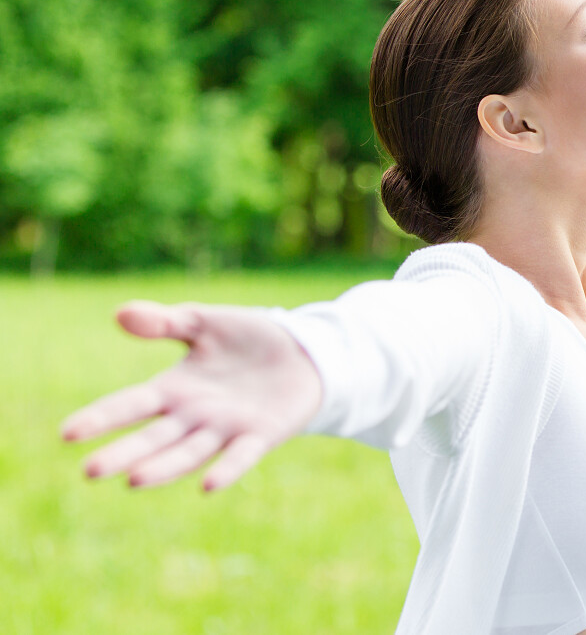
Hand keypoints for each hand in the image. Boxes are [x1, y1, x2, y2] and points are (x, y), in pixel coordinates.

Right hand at [61, 301, 321, 491]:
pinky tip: (208, 486)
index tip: (67, 433)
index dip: (102, 418)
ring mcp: (227, 428)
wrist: (305, 349)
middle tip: (91, 471)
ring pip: (191, 452)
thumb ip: (166, 322)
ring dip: (165, 467)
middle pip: (154, 437)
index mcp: (175, 389)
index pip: (131, 404)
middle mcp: (195, 415)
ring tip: (134, 480)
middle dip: (124, 453)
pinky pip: (242, 455)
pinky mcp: (262, 434)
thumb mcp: (204, 323)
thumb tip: (121, 314)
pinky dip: (227, 470)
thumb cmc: (249, 337)